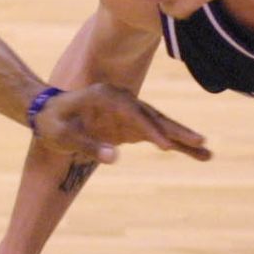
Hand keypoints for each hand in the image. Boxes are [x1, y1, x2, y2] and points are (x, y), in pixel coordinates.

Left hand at [34, 84, 210, 162]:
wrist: (46, 115)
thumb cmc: (52, 123)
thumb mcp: (63, 135)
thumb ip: (88, 144)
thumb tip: (115, 157)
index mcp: (106, 96)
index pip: (133, 113)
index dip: (150, 129)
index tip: (165, 146)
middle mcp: (123, 101)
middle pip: (154, 116)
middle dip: (177, 130)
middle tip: (201, 142)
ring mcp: (129, 113)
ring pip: (160, 126)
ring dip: (182, 140)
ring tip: (208, 153)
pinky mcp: (130, 127)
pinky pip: (156, 137)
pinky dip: (174, 146)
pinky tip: (195, 154)